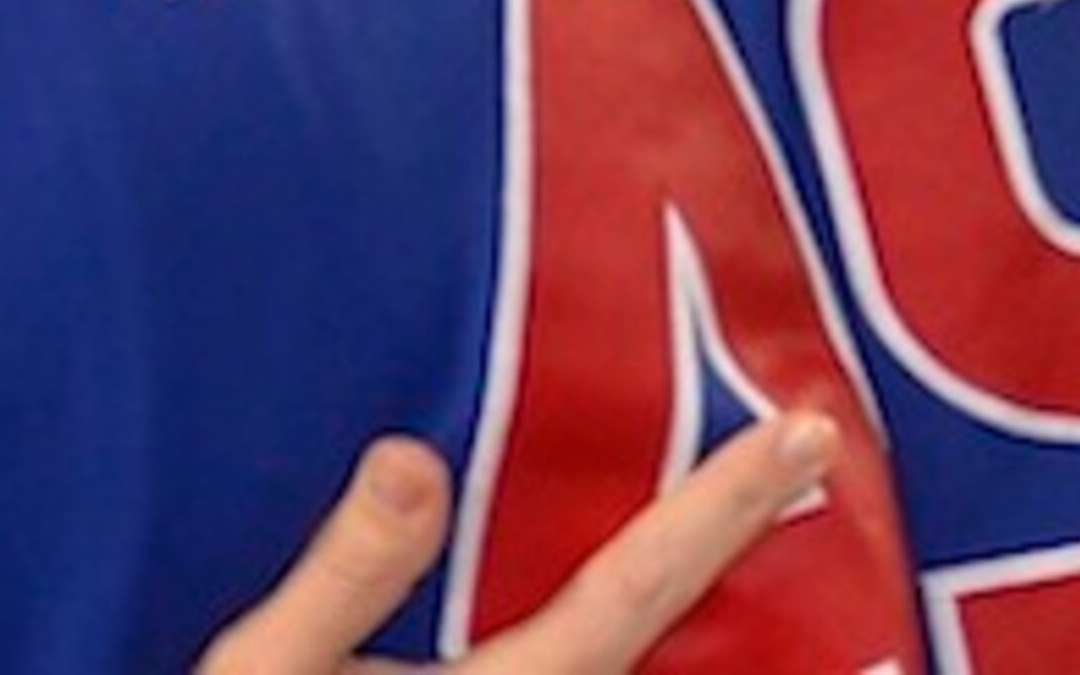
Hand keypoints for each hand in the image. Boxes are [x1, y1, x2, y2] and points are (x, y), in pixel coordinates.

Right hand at [197, 416, 837, 673]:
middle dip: (742, 533)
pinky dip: (648, 640)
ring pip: (645, 668)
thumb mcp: (263, 670)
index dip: (725, 503)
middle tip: (817, 443)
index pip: (637, 581)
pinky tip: (666, 621)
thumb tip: (417, 455)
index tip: (805, 429)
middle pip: (672, 629)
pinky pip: (592, 674)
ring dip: (718, 601)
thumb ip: (347, 574)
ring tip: (780, 533)